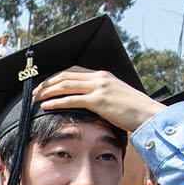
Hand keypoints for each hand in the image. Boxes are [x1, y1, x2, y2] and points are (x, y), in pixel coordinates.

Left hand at [34, 66, 162, 131]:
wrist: (148, 113)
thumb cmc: (133, 109)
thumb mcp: (115, 96)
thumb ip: (100, 95)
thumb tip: (87, 102)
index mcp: (102, 75)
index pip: (73, 71)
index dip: (56, 77)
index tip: (46, 84)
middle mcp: (99, 78)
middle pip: (65, 76)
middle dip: (47, 84)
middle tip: (35, 92)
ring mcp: (99, 88)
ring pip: (66, 86)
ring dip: (48, 92)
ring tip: (36, 99)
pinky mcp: (99, 100)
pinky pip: (72, 99)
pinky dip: (56, 102)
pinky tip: (47, 106)